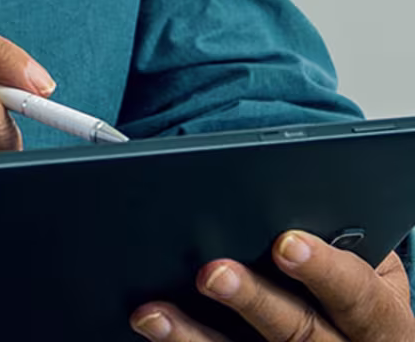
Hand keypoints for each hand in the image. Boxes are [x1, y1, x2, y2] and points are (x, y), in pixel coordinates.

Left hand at [130, 231, 412, 340]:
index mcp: (381, 319)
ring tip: (155, 312)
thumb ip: (333, 240)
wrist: (357, 338)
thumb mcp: (361, 264)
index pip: (358, 297)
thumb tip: (280, 209)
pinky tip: (156, 330)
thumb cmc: (348, 284)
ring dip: (197, 337)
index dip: (324, 270)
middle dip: (254, 301)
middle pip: (301, 335)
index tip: (284, 242)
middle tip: (211, 272)